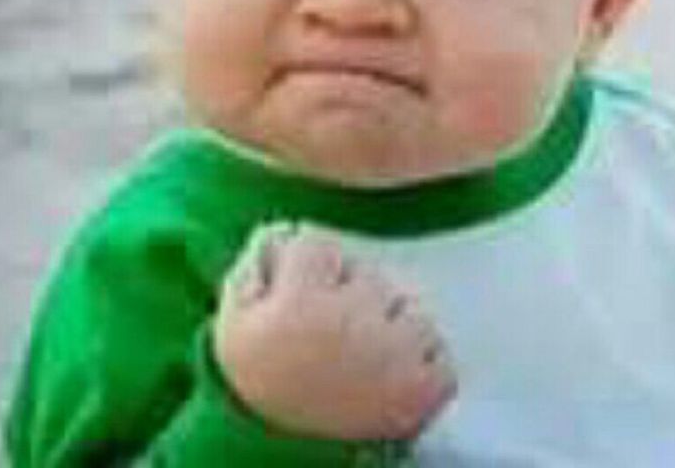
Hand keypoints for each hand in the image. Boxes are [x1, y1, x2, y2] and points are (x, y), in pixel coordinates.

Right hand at [213, 223, 458, 440]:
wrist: (274, 458)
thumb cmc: (256, 384)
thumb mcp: (233, 324)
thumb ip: (252, 267)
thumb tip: (280, 229)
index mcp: (299, 302)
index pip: (316, 244)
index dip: (309, 270)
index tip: (302, 299)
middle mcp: (350, 321)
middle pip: (369, 276)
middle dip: (355, 296)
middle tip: (333, 336)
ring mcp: (391, 356)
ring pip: (410, 312)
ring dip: (396, 328)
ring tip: (365, 360)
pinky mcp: (421, 392)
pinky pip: (441, 357)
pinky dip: (426, 367)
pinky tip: (392, 381)